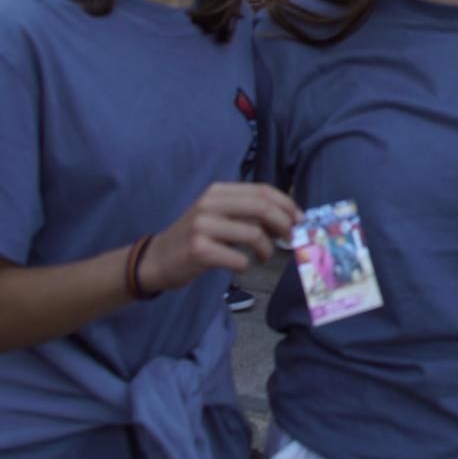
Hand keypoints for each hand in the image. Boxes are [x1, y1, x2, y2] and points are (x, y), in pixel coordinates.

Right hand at [139, 183, 301, 295]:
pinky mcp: (198, 250)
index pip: (263, 191)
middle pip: (262, 208)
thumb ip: (247, 213)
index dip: (287, 205)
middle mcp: (210, 204)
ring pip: (253, 234)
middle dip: (284, 224)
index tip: (300, 220)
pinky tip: (240, 266)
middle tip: (291, 239)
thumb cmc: (196, 238)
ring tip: (262, 256)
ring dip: (266, 249)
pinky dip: (246, 265)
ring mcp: (202, 226)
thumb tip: (288, 219)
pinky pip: (238, 258)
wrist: (157, 259)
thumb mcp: (219, 216)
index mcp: (218, 191)